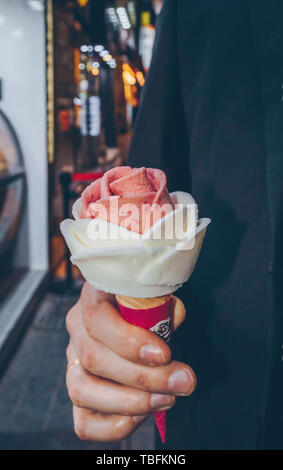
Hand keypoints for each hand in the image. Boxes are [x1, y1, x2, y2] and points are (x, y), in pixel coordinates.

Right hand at [66, 282, 195, 441]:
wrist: (139, 315)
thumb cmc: (149, 303)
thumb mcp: (155, 295)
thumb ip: (161, 306)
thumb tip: (172, 321)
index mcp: (93, 296)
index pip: (96, 320)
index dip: (128, 341)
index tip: (165, 354)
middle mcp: (76, 329)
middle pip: (93, 359)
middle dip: (144, 377)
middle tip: (183, 381)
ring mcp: (73, 361)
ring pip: (82, 391)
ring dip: (131, 402)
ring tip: (168, 398)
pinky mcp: (81, 391)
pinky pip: (84, 422)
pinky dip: (116, 425)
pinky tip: (145, 413)